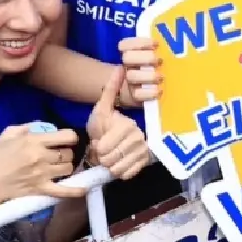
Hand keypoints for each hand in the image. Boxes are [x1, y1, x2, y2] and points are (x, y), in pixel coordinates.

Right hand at [0, 124, 82, 212]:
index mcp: (33, 141)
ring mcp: (42, 174)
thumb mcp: (7, 134)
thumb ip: (27, 127)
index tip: (66, 140)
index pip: (67, 136)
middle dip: (67, 153)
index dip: (70, 137)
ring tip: (59, 167)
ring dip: (66, 168)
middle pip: (69, 154)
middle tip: (59, 155)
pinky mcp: (40, 190)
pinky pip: (63, 191)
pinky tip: (83, 189)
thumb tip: (44, 127)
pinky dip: (75, 191)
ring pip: (68, 169)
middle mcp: (41, 157)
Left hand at [85, 64, 149, 179]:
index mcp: (128, 126)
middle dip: (102, 157)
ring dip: (109, 166)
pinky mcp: (144, 165)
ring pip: (117, 169)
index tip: (98, 141)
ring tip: (110, 156)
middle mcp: (140, 139)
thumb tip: (120, 67)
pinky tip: (119, 163)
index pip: (105, 147)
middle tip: (103, 149)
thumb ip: (110, 90)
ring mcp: (143, 153)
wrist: (110, 141)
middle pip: (110, 160)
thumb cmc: (103, 126)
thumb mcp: (101, 109)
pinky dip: (119, 172)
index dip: (97, 148)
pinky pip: (126, 175)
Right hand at [116, 36, 162, 106]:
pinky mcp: (134, 96)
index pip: (125, 44)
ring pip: (132, 76)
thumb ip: (158, 49)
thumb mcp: (154, 56)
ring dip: (149, 76)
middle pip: (127, 58)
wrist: (142, 91)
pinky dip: (150, 92)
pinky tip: (159, 90)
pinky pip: (138, 94)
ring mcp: (129, 81)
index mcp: (130, 53)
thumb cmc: (155, 68)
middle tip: (160, 60)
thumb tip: (175, 44)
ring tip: (161, 77)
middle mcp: (128, 66)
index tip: (156, 44)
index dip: (140, 42)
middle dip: (146, 58)